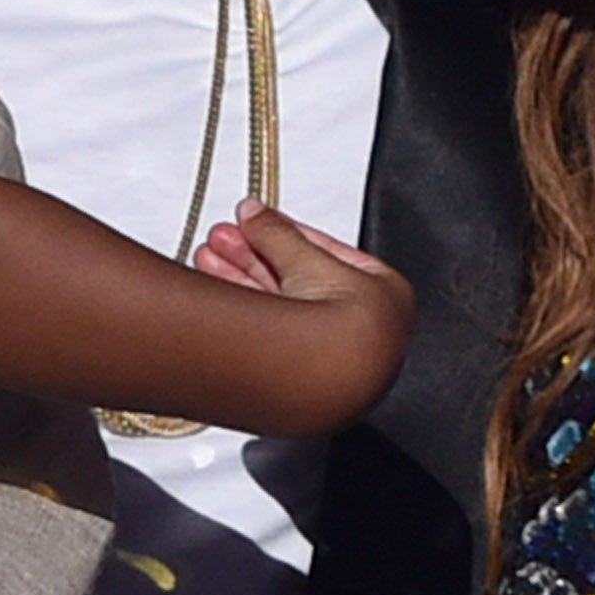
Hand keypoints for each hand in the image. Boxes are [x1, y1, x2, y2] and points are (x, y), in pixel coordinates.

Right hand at [196, 199, 414, 418]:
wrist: (334, 380)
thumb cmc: (348, 327)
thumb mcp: (308, 261)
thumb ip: (278, 234)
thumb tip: (255, 214)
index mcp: (384, 293)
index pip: (326, 254)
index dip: (286, 234)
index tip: (256, 223)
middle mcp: (360, 326)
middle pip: (298, 279)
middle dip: (255, 255)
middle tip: (226, 238)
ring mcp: (329, 353)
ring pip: (280, 305)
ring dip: (241, 277)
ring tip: (209, 256)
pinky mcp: (299, 376)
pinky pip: (270, 330)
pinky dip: (243, 304)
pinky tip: (217, 285)